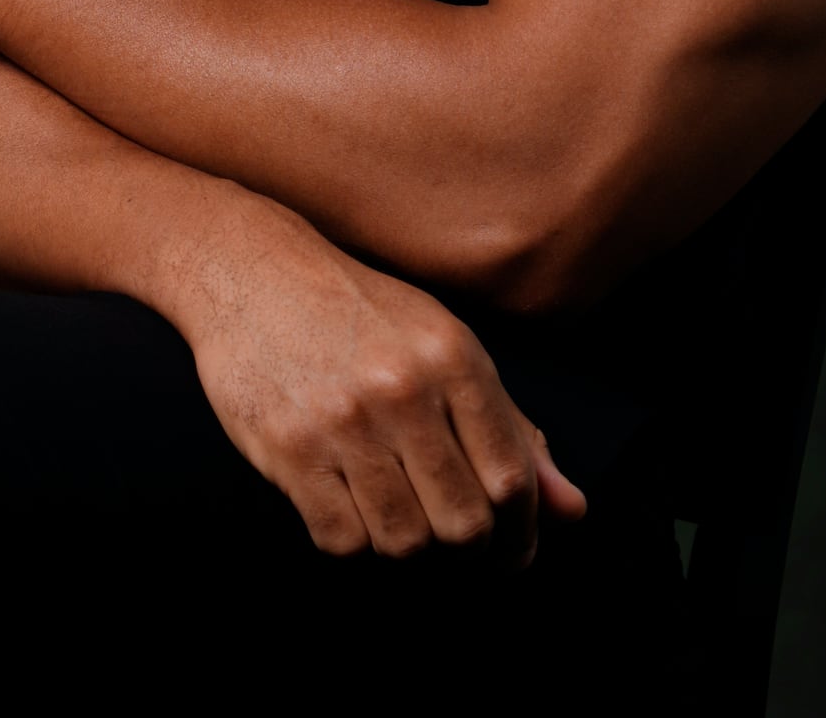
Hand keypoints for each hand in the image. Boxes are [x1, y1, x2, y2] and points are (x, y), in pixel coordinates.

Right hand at [174, 193, 585, 568]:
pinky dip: (355, 541)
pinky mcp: (289, 449)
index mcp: (453, 357)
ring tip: (402, 520)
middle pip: (464, 524)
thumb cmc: (359, 312)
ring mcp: (343, 422)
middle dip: (469, 553)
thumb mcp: (443, 346)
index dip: (523, 533)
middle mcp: (404, 389)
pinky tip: (353, 509)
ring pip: (405, 543)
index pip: (512, 479)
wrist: (253, 272)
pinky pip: (341, 541)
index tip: (514, 553)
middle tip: (458, 550)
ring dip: (410, 548)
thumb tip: (572, 510)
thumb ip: (509, 428)